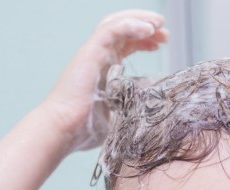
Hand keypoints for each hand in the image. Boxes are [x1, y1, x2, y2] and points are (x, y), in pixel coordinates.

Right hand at [43, 10, 168, 151]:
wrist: (64, 130)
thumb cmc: (85, 129)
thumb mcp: (118, 118)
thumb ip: (132, 112)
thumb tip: (150, 121)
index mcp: (105, 69)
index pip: (126, 44)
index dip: (144, 40)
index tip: (161, 44)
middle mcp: (99, 58)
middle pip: (124, 30)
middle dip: (147, 27)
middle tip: (165, 34)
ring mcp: (93, 53)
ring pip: (117, 23)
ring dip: (141, 20)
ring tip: (160, 24)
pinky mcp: (90, 52)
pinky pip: (111, 30)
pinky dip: (130, 25)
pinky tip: (148, 29)